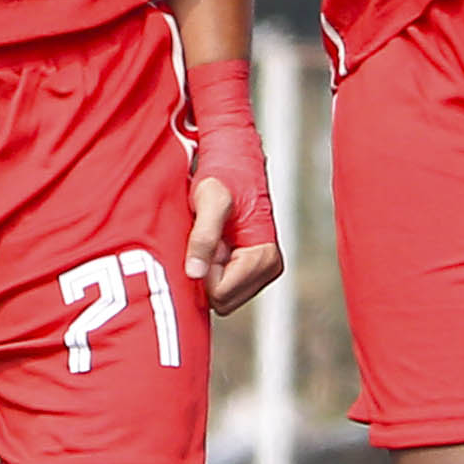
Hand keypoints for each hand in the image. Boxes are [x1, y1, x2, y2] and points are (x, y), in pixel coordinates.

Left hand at [180, 58, 284, 314]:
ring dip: (207, 270)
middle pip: (221, 301)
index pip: (221, 294)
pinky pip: (221, 286)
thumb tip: (194, 273)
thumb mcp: (209, 202)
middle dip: (205, 274)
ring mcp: (261, 272)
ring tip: (211, 239)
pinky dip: (210, 268)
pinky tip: (213, 244)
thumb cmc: (223, 176)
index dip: (202, 271)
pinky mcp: (250, 270)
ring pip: (219, 297)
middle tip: (205, 238)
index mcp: (264, 258)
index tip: (201, 240)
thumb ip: (203, 237)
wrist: (235, 162)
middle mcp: (268, 269)